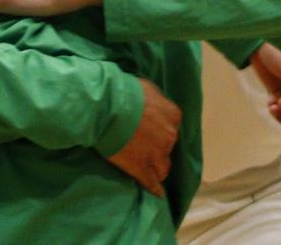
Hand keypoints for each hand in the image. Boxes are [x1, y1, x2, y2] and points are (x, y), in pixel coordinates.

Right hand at [104, 77, 178, 196]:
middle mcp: (170, 136)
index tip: (148, 128)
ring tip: (146, 167)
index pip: (171, 126)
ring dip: (157, 167)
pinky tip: (156, 192)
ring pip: (163, 167)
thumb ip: (156, 101)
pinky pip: (153, 184)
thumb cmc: (124, 93)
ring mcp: (158, 155)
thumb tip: (155, 105)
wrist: (106, 108)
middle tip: (141, 144)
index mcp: (173, 116)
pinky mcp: (143, 170)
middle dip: (157, 146)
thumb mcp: (146, 88)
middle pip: (168, 147)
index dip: (159, 128)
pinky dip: (154, 188)